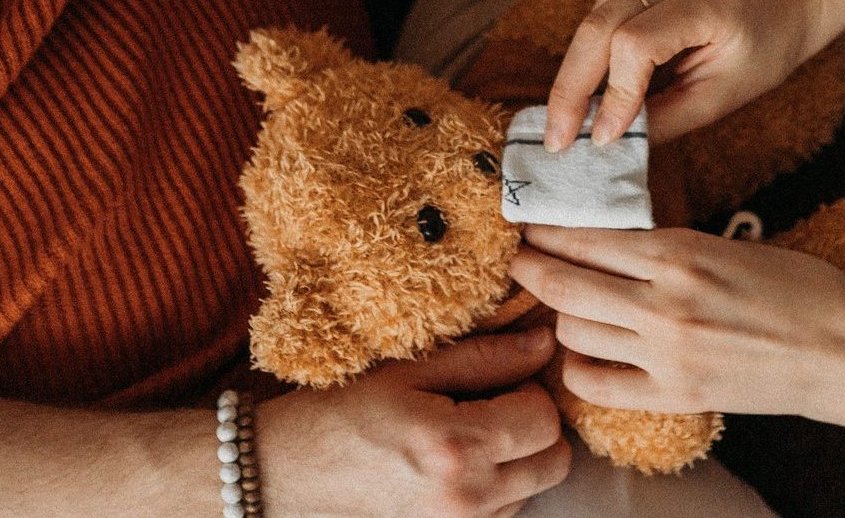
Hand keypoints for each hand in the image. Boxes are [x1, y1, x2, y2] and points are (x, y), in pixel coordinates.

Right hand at [259, 326, 572, 517]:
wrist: (290, 473)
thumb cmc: (344, 413)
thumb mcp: (410, 370)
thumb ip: (485, 357)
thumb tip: (544, 344)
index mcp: (457, 449)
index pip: (545, 419)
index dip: (531, 390)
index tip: (501, 379)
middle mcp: (467, 500)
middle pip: (554, 461)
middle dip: (535, 427)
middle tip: (494, 404)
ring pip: (535, 488)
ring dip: (519, 458)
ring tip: (468, 433)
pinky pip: (506, 512)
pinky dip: (497, 485)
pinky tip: (457, 463)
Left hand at [511, 225, 844, 451]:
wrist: (842, 349)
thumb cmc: (796, 287)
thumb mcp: (727, 244)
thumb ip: (666, 246)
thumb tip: (609, 242)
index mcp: (678, 254)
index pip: (584, 237)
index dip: (547, 229)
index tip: (531, 224)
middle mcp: (662, 303)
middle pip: (562, 283)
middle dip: (531, 267)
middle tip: (521, 259)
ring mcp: (665, 354)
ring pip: (573, 330)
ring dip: (558, 315)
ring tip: (559, 304)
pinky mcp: (673, 395)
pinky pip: (595, 383)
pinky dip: (578, 365)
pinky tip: (585, 351)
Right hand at [543, 0, 844, 149]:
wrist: (779, 0)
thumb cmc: (759, 53)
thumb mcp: (722, 98)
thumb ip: (665, 118)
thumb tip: (606, 143)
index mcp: (711, 4)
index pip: (638, 44)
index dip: (612, 93)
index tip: (599, 139)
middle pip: (602, 25)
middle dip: (571, 86)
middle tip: (554, 138)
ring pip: (593, 16)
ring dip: (574, 70)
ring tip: (565, 120)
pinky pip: (600, 6)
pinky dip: (589, 47)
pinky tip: (590, 81)